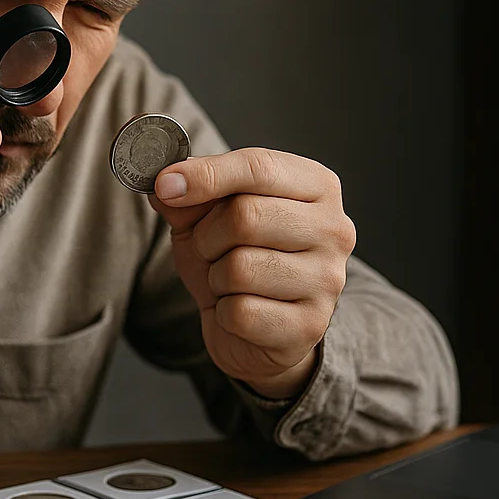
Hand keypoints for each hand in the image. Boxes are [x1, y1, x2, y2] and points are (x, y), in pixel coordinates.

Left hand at [149, 147, 355, 398]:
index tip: (165, 184)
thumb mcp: (208, 218)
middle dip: (208, 235)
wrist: (258, 332)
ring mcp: (327, 280)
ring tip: (229, 282)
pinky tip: (241, 311)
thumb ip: (189, 195)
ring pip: (240, 267)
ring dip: (216, 277)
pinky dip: (225, 314)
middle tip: (209, 248)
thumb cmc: (238, 260)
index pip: (258, 167)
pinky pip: (241, 312)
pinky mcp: (309, 326)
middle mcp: (334, 228)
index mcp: (317, 186)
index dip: (206, 174)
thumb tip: (164, 181)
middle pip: (246, 216)